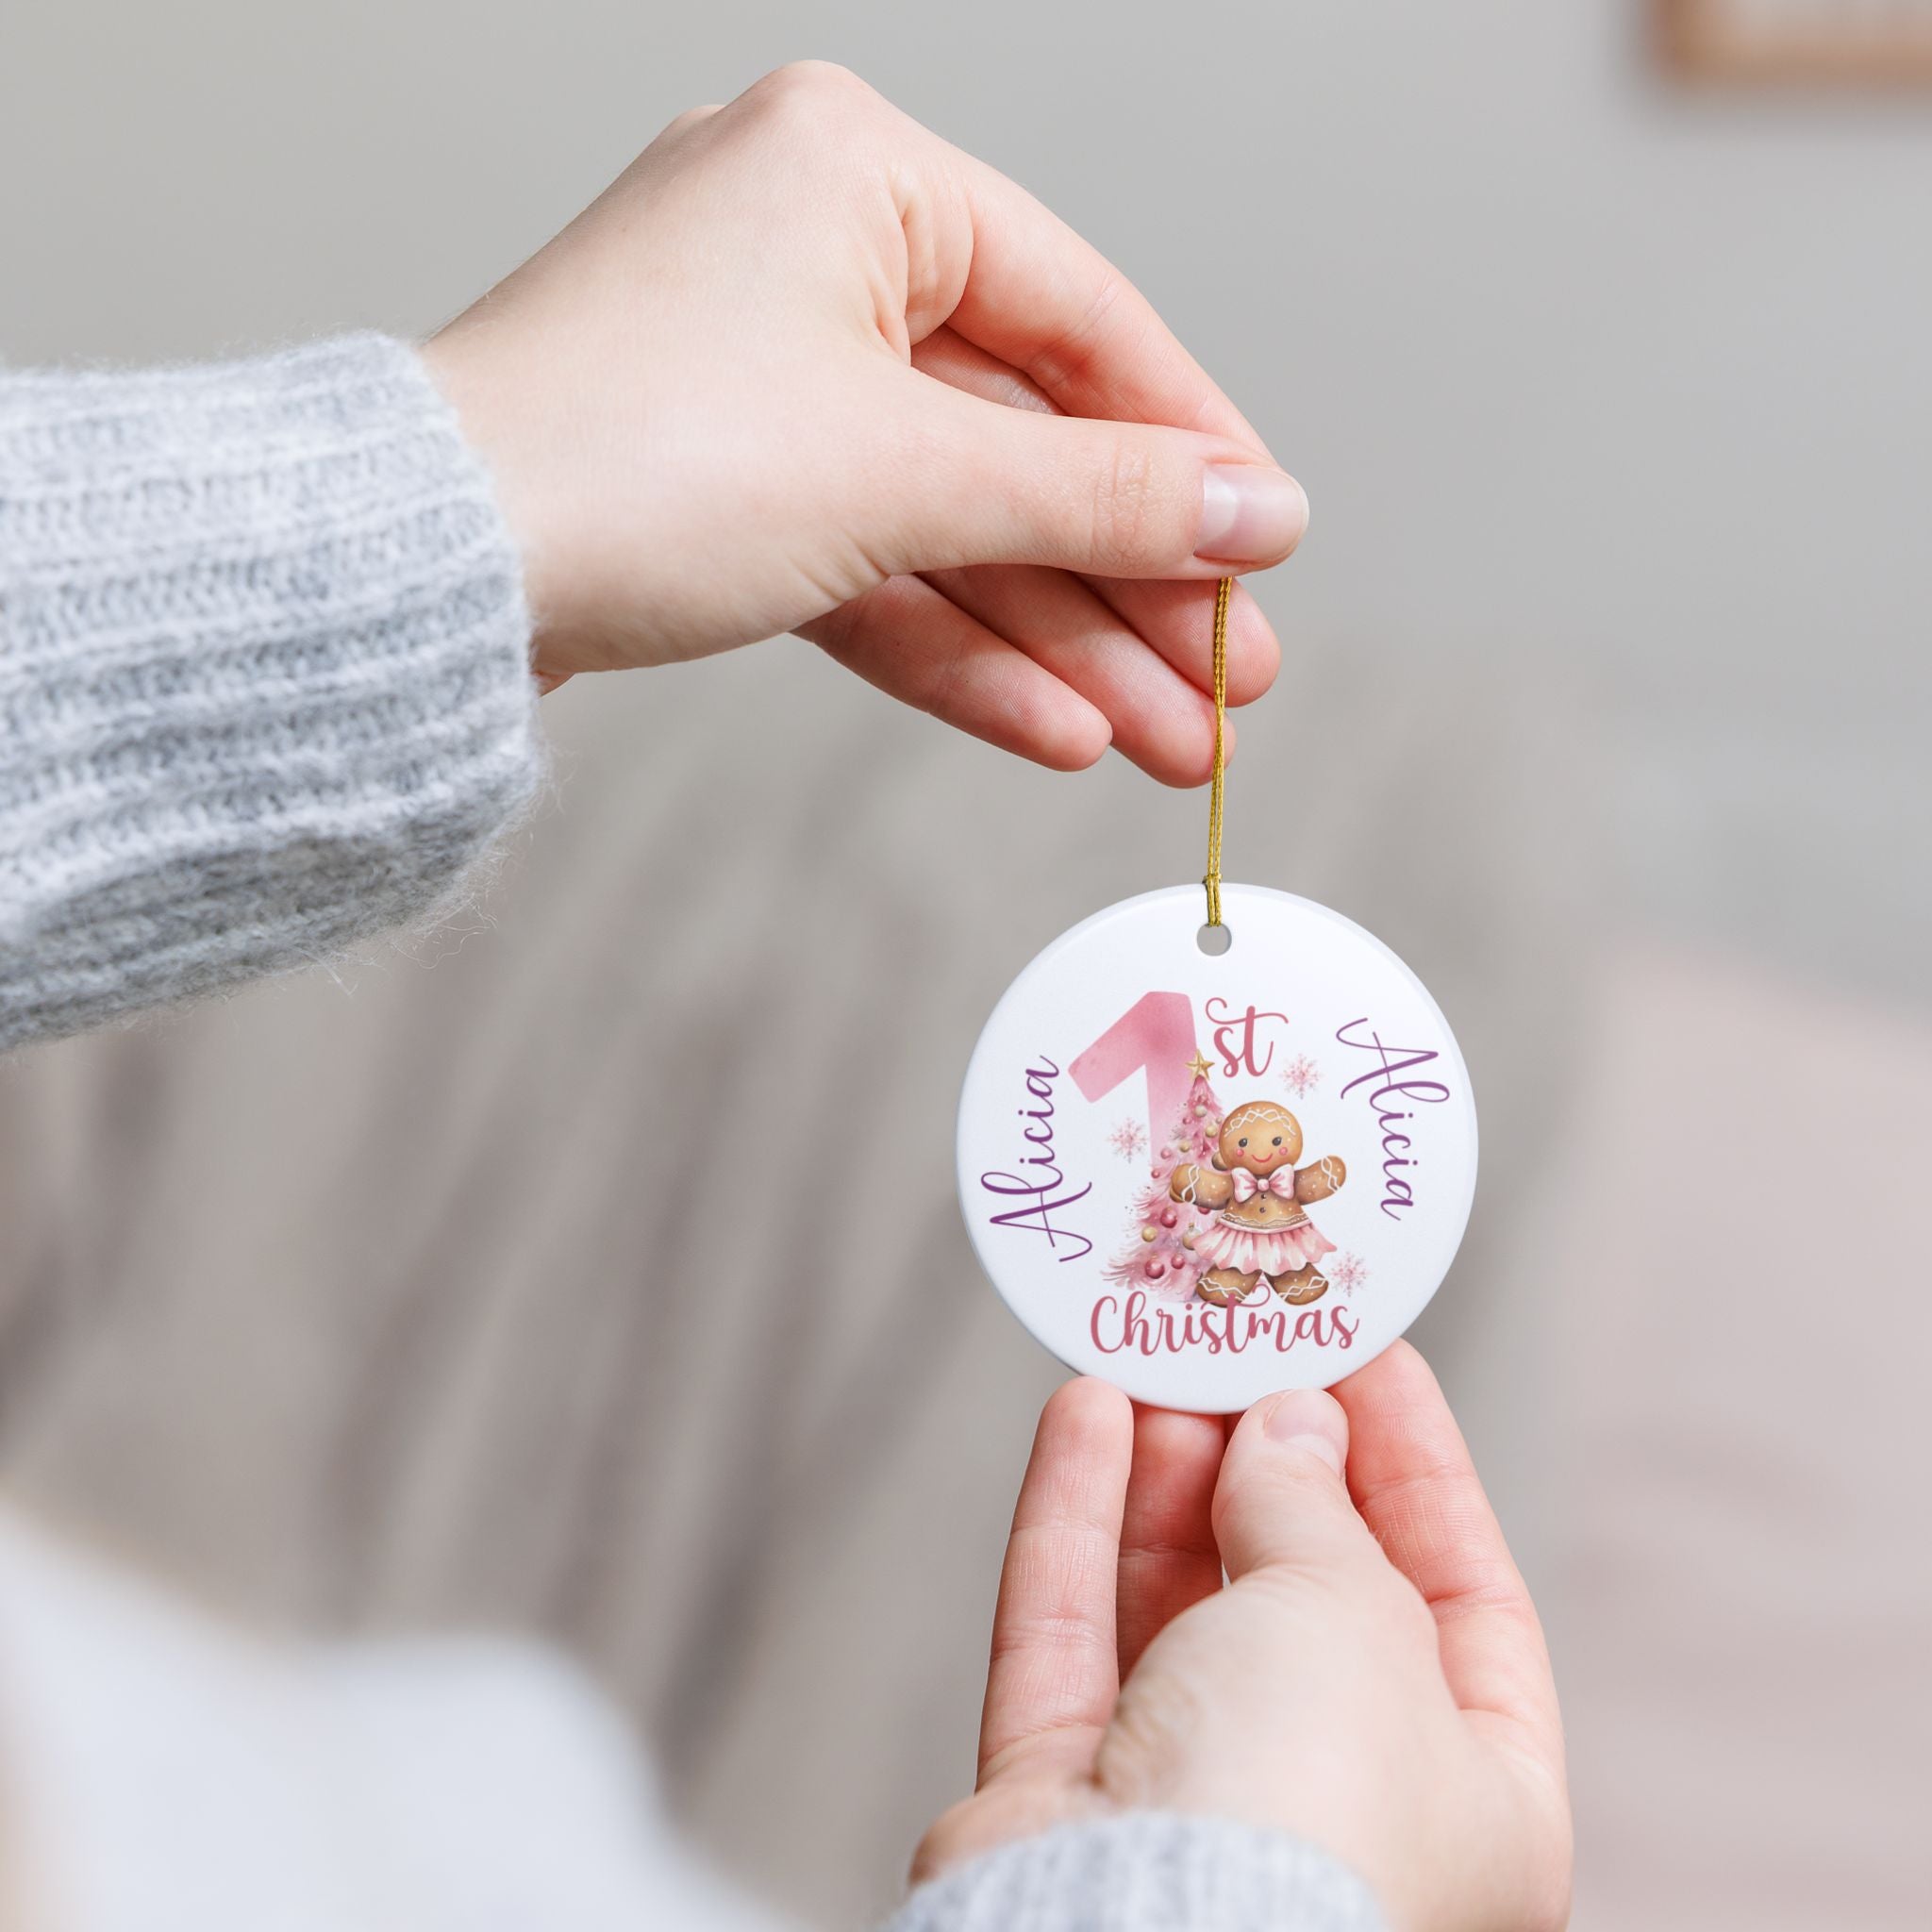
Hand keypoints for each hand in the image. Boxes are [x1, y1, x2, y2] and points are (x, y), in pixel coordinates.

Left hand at [424, 61, 1304, 782]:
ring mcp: (757, 382)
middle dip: (1128, 585)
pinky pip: (871, 568)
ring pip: (951, 526)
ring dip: (1061, 643)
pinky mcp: (719, 492)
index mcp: (852, 174)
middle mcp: (805, 259)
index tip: (1265, 548)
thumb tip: (1257, 512)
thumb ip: (1098, 496)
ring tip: (1168, 743)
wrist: (420, 580)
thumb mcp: (907, 473)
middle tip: (1226, 686)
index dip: (1187, 448)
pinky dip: (957, 650)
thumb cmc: (628, 457)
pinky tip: (1056, 728)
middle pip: (1019, 442)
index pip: (1080, 318)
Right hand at [916, 1343, 1571, 1931]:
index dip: (1414, 1464)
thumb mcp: (1352, 1611)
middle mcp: (1338, 1810)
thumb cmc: (1303, 1817)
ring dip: (1167, 1478)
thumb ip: (1315, 1505)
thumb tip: (1288, 1428)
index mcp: (1478, 1803)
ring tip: (1157, 1369)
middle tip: (1239, 1351)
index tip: (1363, 1354)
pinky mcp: (1066, 1801)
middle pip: (1305, 1595)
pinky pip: (1073, 1635)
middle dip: (1268, 1462)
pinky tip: (1081, 1417)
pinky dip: (1076, 1522)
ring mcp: (1193, 1811)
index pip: (1464, 1595)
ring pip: (1178, 1608)